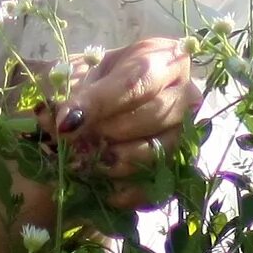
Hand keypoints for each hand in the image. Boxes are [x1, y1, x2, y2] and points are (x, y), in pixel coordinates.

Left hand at [38, 36, 203, 209]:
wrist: (105, 102)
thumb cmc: (95, 83)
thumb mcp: (81, 75)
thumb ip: (73, 96)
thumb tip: (63, 123)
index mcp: (162, 60)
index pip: (137, 80)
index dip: (101, 102)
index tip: (67, 122)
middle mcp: (186, 94)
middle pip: (155, 114)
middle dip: (109, 131)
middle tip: (77, 140)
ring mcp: (188, 132)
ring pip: (162, 150)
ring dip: (120, 160)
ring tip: (89, 160)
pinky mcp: (181, 166)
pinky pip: (163, 183)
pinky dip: (132, 191)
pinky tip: (106, 192)